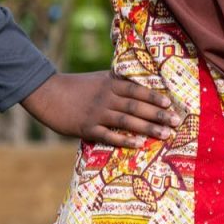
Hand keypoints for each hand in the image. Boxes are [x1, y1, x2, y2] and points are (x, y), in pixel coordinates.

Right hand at [22, 71, 181, 147]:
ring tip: (165, 135)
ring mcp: (97, 113)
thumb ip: (117, 82)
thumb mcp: (99, 78)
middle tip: (176, 122)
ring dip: (148, 128)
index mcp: (111, 84)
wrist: (47, 93)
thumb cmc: (76, 86)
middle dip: (158, 115)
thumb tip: (138, 84)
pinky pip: (109, 136)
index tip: (170, 104)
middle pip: (137, 107)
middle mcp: (107, 98)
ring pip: (127, 121)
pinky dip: (125, 140)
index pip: (138, 90)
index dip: (155, 97)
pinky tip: (139, 145)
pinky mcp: (87, 128)